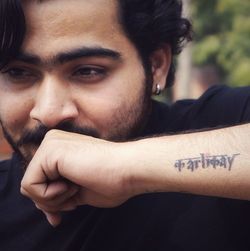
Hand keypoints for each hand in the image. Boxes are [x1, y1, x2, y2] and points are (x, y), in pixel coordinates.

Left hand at [20, 130, 135, 226]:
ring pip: (29, 186)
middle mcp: (53, 142)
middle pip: (31, 184)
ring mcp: (51, 144)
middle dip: (49, 202)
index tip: (57, 216)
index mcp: (61, 150)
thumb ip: (60, 196)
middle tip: (71, 201)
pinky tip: (73, 185)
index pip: (39, 180)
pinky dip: (50, 196)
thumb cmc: (111, 181)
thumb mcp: (78, 192)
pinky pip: (31, 185)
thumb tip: (48, 213)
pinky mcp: (51, 150)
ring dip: (52, 199)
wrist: (129, 169)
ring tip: (75, 189)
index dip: (47, 202)